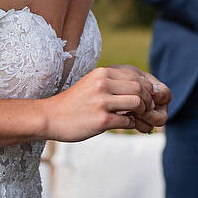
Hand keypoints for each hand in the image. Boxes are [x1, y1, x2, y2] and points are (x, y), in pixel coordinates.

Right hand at [44, 66, 160, 142]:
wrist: (50, 117)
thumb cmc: (74, 103)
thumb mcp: (92, 84)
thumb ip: (113, 82)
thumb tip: (141, 88)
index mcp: (102, 73)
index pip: (136, 76)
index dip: (146, 88)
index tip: (146, 97)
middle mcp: (102, 84)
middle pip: (140, 88)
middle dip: (147, 100)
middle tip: (146, 109)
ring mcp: (101, 102)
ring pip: (137, 103)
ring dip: (142, 112)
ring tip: (137, 116)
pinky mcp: (101, 120)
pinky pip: (128, 121)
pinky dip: (132, 124)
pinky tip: (125, 124)